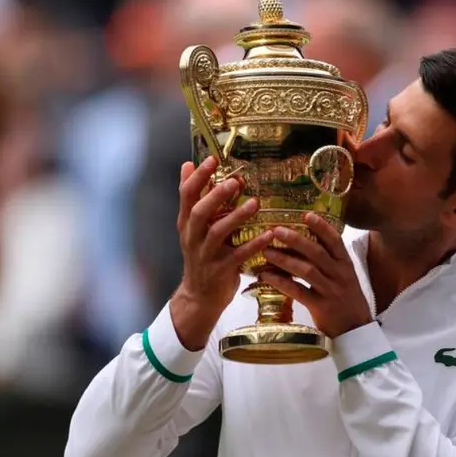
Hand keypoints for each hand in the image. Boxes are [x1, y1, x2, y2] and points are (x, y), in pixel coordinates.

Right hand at [171, 157, 273, 349]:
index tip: (212, 159)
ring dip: (236, 217)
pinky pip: (237, 256)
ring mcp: (205, 255)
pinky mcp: (220, 271)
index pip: (186, 195)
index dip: (197, 177)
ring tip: (254, 203)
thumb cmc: (202, 255)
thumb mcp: (193, 226)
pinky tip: (269, 235)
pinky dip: (253, 245)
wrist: (200, 296)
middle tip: (234, 181)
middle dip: (215, 196)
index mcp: (187, 223)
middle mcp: (193, 237)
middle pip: (199, 212)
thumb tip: (187, 165)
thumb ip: (194, 198)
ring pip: (217, 233)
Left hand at [261, 213, 372, 337]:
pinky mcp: (321, 307)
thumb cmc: (347, 301)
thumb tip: (302, 244)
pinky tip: (267, 276)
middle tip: (277, 230)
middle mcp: (340, 275)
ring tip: (267, 251)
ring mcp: (331, 291)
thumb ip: (329, 262)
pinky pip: (298, 292)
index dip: (321, 227)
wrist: (357, 331)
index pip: (335, 241)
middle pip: (317, 252)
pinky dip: (281, 282)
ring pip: (307, 271)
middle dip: (296, 239)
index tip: (306, 214)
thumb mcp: (344, 278)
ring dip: (285, 259)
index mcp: (346, 265)